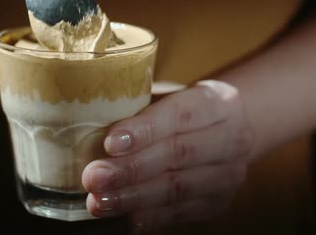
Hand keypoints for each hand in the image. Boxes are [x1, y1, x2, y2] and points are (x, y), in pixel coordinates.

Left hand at [82, 80, 254, 232]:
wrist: (226, 132)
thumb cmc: (181, 110)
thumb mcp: (167, 96)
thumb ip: (137, 104)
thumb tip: (83, 118)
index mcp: (218, 102)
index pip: (180, 115)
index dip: (144, 130)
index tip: (110, 143)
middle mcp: (232, 138)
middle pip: (177, 154)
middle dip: (130, 169)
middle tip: (93, 177)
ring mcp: (229, 174)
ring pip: (178, 188)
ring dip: (133, 198)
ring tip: (98, 202)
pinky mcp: (218, 202)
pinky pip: (180, 212)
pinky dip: (149, 217)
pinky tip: (124, 220)